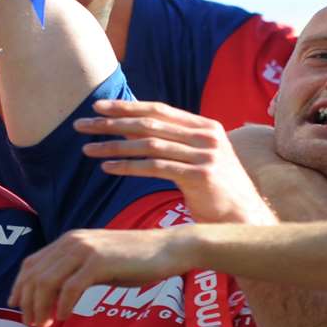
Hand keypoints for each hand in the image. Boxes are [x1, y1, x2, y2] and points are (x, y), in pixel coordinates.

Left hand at [9, 227, 194, 325]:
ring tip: (45, 324)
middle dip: (28, 302)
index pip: (32, 263)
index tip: (17, 307)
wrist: (167, 249)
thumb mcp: (98, 263)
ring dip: (42, 307)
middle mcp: (73, 241)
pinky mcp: (99, 262)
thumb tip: (54, 296)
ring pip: (48, 281)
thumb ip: (75, 272)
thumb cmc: (135, 259)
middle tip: (32, 324)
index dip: (20, 286)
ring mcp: (86, 250)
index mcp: (70, 240)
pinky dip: (64, 305)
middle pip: (35, 274)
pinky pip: (71, 288)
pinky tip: (64, 318)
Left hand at [75, 98, 273, 223]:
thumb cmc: (217, 193)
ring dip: (114, 146)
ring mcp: (205, 155)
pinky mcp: (200, 176)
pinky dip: (128, 166)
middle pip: (150, 123)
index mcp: (206, 127)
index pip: (159, 109)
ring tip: (88, 149)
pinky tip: (107, 168)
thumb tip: (140, 131)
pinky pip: (155, 167)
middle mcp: (206, 136)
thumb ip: (178, 143)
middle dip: (112, 123)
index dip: (127, 106)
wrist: (245, 220)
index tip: (98, 107)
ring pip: (149, 144)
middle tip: (82, 125)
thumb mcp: (201, 159)